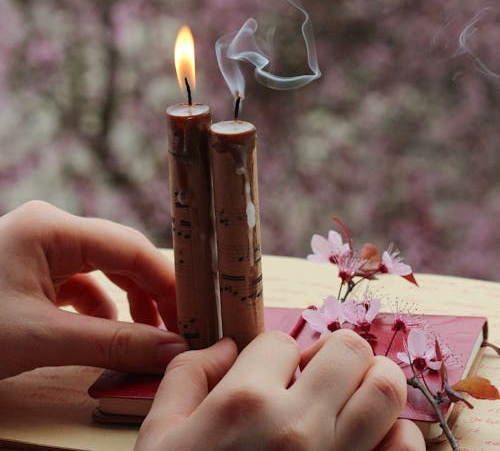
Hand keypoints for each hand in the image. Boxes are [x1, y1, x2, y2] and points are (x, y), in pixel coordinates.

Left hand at [0, 200, 186, 379]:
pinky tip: (107, 337)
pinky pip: (80, 286)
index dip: (166, 282)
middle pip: (120, 257)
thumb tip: (170, 351)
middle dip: (151, 295)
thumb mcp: (42, 339)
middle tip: (177, 332)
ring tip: (146, 340)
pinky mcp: (32, 273)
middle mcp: (50, 230)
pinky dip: (98, 313)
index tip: (193, 315)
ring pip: (102, 272)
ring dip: (127, 305)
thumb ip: (111, 344)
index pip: (130, 247)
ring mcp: (40, 250)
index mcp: (51, 228)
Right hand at [136, 329, 425, 450]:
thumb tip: (226, 346)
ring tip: (352, 400)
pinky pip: (406, 448)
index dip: (273, 358)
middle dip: (334, 356)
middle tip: (318, 379)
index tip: (268, 382)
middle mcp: (298, 426)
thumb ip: (187, 376)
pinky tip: (370, 443)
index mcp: (244, 403)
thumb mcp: (160, 439)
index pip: (281, 341)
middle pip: (349, 349)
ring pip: (387, 388)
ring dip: (373, 384)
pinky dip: (396, 437)